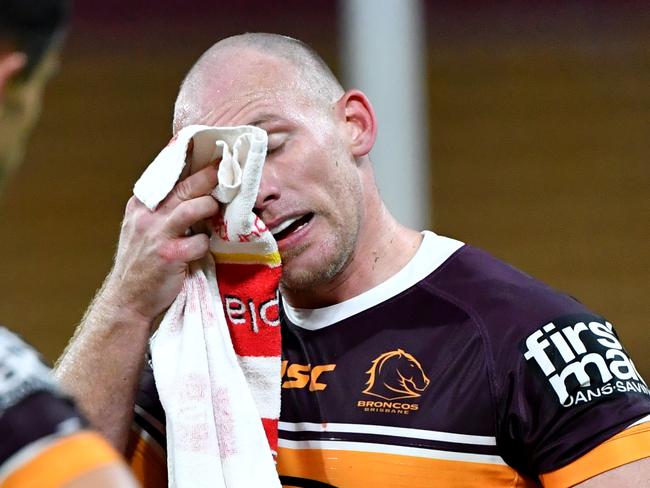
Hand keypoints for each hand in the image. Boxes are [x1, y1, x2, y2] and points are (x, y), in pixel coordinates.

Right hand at [102, 165, 218, 323]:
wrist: (127, 299)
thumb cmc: (141, 262)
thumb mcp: (142, 228)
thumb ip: (162, 208)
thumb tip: (194, 187)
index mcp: (141, 205)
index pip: (167, 175)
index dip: (190, 162)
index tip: (209, 152)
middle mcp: (147, 215)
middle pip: (185, 186)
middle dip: (209, 176)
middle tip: (227, 168)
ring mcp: (158, 235)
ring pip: (193, 207)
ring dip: (210, 207)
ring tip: (216, 211)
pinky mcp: (171, 255)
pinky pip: (200, 242)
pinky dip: (205, 244)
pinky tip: (202, 249)